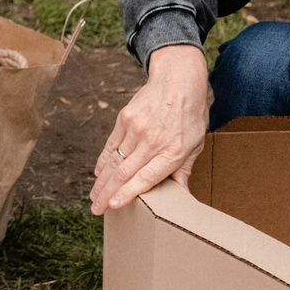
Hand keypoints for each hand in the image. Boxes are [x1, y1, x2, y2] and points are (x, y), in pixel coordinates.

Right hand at [90, 46, 208, 213]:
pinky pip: (111, 145)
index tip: (114, 205)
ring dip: (102, 182)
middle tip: (97, 209)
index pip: (146, 177)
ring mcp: (136, 129)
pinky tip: (98, 174)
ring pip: (115, 161)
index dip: (129, 193)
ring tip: (94, 197)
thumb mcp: (196, 144)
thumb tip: (182, 195)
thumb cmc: (190, 114)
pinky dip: (103, 161)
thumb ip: (184, 170)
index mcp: (172, 151)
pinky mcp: (125, 119)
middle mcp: (152, 141)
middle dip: (108, 194)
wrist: (178, 80)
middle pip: (125, 173)